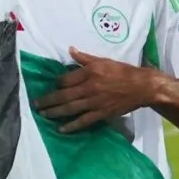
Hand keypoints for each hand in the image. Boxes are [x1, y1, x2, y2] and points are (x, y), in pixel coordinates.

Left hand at [36, 49, 153, 130]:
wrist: (143, 87)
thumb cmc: (123, 71)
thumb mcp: (103, 60)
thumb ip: (84, 58)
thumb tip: (70, 49)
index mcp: (90, 72)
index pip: (65, 79)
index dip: (56, 84)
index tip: (52, 86)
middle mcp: (90, 87)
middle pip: (63, 95)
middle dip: (48, 100)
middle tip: (36, 104)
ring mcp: (95, 102)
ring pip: (70, 108)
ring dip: (54, 112)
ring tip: (43, 115)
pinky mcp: (101, 113)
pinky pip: (83, 121)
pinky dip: (71, 126)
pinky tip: (61, 129)